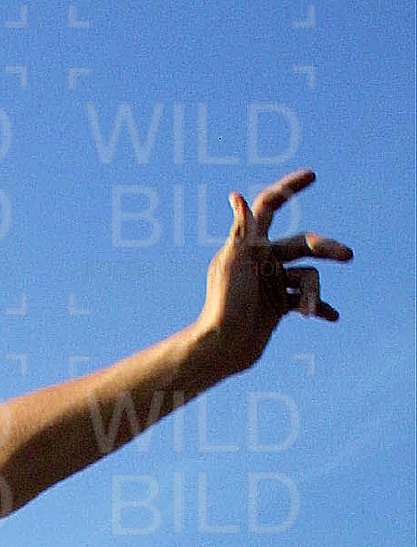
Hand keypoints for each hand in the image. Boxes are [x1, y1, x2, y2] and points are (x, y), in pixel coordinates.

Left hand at [196, 169, 351, 373]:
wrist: (222, 347)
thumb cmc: (223, 303)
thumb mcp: (232, 264)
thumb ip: (241, 231)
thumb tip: (236, 195)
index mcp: (250, 244)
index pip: (270, 206)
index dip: (289, 188)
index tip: (312, 176)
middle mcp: (264, 259)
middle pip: (303, 243)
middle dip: (326, 248)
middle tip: (347, 256)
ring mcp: (273, 282)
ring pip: (308, 276)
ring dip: (311, 293)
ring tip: (307, 309)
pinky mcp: (278, 306)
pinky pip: (306, 301)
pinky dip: (318, 308)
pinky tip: (332, 316)